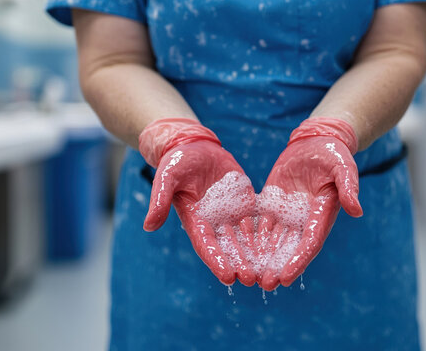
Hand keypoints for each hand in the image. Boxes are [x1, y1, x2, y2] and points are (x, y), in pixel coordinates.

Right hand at [139, 118, 256, 285]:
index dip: (217, 261)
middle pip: (228, 248)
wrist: (195, 146)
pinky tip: (278, 247)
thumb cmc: (177, 161)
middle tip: (252, 280)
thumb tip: (148, 226)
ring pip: (245, 239)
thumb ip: (159, 200)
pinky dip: (265, 234)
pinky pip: (257, 221)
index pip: (206, 245)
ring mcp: (231, 214)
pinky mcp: (245, 203)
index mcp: (195, 220)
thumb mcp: (167, 177)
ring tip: (266, 271)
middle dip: (239, 264)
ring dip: (254, 255)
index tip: (228, 277)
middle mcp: (214, 222)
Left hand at [256, 118, 362, 290]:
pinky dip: (251, 237)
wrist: (316, 141)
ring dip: (262, 258)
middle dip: (277, 266)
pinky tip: (238, 250)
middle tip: (264, 285)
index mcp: (322, 214)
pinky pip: (260, 223)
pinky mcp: (273, 203)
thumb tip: (357, 211)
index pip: (309, 243)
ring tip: (250, 275)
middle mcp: (304, 219)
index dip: (298, 261)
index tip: (286, 278)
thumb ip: (348, 188)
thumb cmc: (333, 154)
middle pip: (289, 248)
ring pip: (272, 240)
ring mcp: (287, 213)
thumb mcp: (343, 167)